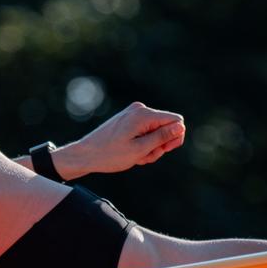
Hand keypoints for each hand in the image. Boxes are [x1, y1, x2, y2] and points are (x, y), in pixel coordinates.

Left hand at [61, 102, 185, 176]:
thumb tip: (181, 127)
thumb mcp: (140, 149)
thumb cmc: (110, 155)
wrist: (85, 154)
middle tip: (145, 157)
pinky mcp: (129, 120)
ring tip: (135, 157)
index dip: (175, 138)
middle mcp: (140, 109)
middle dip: (160, 145)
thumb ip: (162, 137)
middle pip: (166, 127)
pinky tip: (131, 153)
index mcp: (144, 114)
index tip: (162, 151)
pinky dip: (142, 144)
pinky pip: (145, 132)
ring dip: (150, 148)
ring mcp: (133, 114)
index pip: (176, 121)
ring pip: (156, 132)